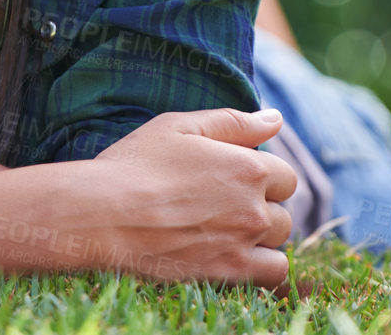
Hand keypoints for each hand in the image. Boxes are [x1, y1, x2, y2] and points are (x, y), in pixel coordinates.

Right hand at [89, 107, 296, 290]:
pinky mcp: (228, 273)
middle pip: (282, 211)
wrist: (104, 215)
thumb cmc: (137, 165)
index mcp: (248, 167)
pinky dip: (263, 266)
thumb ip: (234, 122)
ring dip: (261, 236)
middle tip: (223, 206)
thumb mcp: (180, 127)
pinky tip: (237, 256)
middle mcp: (254, 207)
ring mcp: (243, 243)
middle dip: (261, 206)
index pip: (285, 176)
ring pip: (278, 241)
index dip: (263, 176)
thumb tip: (276, 118)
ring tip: (226, 231)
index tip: (234, 180)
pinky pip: (273, 273)